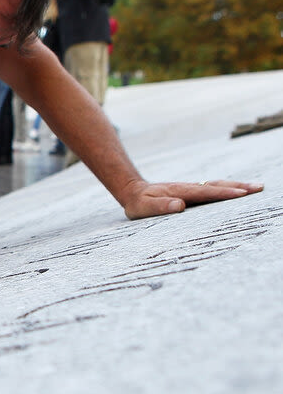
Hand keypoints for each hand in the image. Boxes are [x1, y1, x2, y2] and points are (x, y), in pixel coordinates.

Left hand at [120, 179, 263, 219]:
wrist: (133, 191)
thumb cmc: (138, 203)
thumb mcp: (143, 207)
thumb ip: (160, 207)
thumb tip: (179, 206)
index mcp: (180, 192)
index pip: (205, 193)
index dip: (223, 194)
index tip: (241, 194)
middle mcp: (189, 188)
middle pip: (217, 186)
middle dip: (239, 187)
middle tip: (259, 188)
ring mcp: (192, 189)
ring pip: (218, 186)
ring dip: (237, 186)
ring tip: (257, 187)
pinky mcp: (193, 193)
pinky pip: (214, 190)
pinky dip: (229, 189)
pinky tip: (241, 192)